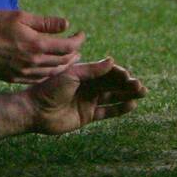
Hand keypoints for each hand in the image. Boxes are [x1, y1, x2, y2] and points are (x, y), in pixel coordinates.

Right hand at [0, 10, 84, 83]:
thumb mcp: (20, 16)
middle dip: (74, 54)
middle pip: (63, 62)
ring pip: (53, 73)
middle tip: (77, 48)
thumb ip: (45, 22)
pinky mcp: (14, 78)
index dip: (79, 40)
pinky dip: (49, 74)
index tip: (81, 34)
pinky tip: (50, 69)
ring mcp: (24, 73)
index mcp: (37, 45)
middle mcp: (34, 62)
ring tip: (68, 59)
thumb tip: (66, 25)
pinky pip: (38, 79)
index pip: (68, 46)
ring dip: (64, 66)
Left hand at [25, 58, 146, 134]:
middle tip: (140, 86)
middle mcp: (87, 87)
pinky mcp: (87, 115)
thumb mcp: (71, 76)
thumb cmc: (49, 89)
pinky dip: (120, 109)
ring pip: (113, 97)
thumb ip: (91, 70)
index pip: (105, 72)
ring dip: (127, 94)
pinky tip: (132, 105)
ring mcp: (88, 101)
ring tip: (142, 92)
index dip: (117, 73)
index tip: (127, 75)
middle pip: (112, 84)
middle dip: (127, 84)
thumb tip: (112, 61)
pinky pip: (107, 112)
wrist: (35, 110)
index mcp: (82, 74)